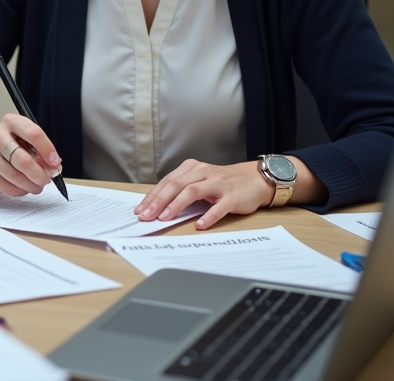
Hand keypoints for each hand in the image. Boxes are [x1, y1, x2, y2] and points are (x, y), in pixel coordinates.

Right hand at [0, 113, 61, 195]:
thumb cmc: (10, 148)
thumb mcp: (25, 142)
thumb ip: (40, 152)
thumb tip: (53, 167)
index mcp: (10, 122)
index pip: (33, 133)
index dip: (48, 150)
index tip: (55, 162)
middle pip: (24, 160)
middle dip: (40, 174)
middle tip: (47, 179)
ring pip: (17, 177)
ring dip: (32, 185)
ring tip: (37, 185)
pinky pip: (8, 187)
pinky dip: (20, 191)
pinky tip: (23, 187)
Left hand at [134, 159, 273, 229]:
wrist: (254, 179)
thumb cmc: (222, 183)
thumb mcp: (199, 180)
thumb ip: (181, 189)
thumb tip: (157, 206)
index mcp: (191, 168)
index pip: (167, 182)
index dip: (152, 196)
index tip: (140, 210)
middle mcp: (203, 173)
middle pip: (176, 185)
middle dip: (158, 201)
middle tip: (146, 216)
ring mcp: (218, 184)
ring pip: (192, 192)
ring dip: (176, 206)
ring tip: (164, 218)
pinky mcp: (232, 197)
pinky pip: (218, 207)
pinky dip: (208, 217)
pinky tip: (199, 225)